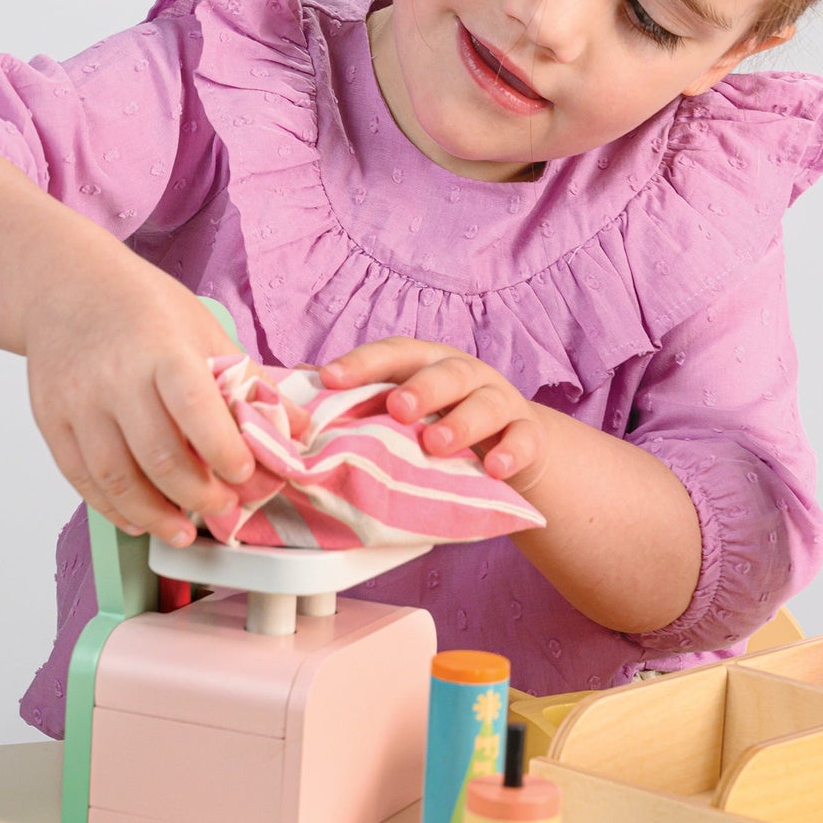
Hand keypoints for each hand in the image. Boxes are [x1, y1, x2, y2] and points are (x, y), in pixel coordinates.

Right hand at [22, 256, 256, 545]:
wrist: (67, 287)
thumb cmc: (143, 307)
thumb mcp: (203, 329)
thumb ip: (247, 381)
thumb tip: (298, 427)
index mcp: (161, 351)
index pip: (195, 410)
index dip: (223, 451)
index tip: (245, 475)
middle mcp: (115, 378)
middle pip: (158, 456)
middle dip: (197, 494)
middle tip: (223, 508)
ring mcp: (78, 403)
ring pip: (117, 478)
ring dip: (154, 515)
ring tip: (183, 531)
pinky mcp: (50, 420)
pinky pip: (82, 478)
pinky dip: (112, 507)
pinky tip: (138, 519)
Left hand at [320, 339, 547, 491]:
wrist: (511, 451)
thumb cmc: (441, 425)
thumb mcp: (401, 411)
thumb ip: (357, 400)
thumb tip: (293, 385)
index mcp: (427, 365)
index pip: (395, 353)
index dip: (363, 363)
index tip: (330, 377)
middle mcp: (466, 375)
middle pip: (447, 372)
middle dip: (422, 388)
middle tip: (397, 408)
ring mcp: (501, 403)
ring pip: (486, 403)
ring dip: (462, 422)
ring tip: (436, 444)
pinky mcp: (529, 436)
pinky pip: (524, 440)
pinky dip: (511, 453)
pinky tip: (494, 469)